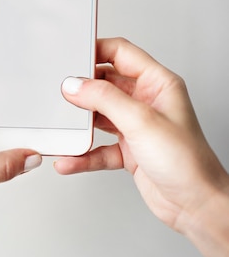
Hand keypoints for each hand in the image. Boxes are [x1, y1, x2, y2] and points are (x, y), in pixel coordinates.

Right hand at [54, 37, 228, 256]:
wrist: (195, 205)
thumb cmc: (187, 162)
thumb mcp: (141, 121)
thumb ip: (104, 99)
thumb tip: (75, 85)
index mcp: (158, 84)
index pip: (121, 53)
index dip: (96, 50)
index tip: (72, 55)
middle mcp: (146, 102)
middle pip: (105, 83)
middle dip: (82, 89)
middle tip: (60, 92)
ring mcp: (135, 127)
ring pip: (98, 116)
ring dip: (79, 124)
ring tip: (62, 126)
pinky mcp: (127, 151)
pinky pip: (97, 147)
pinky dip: (82, 154)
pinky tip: (69, 159)